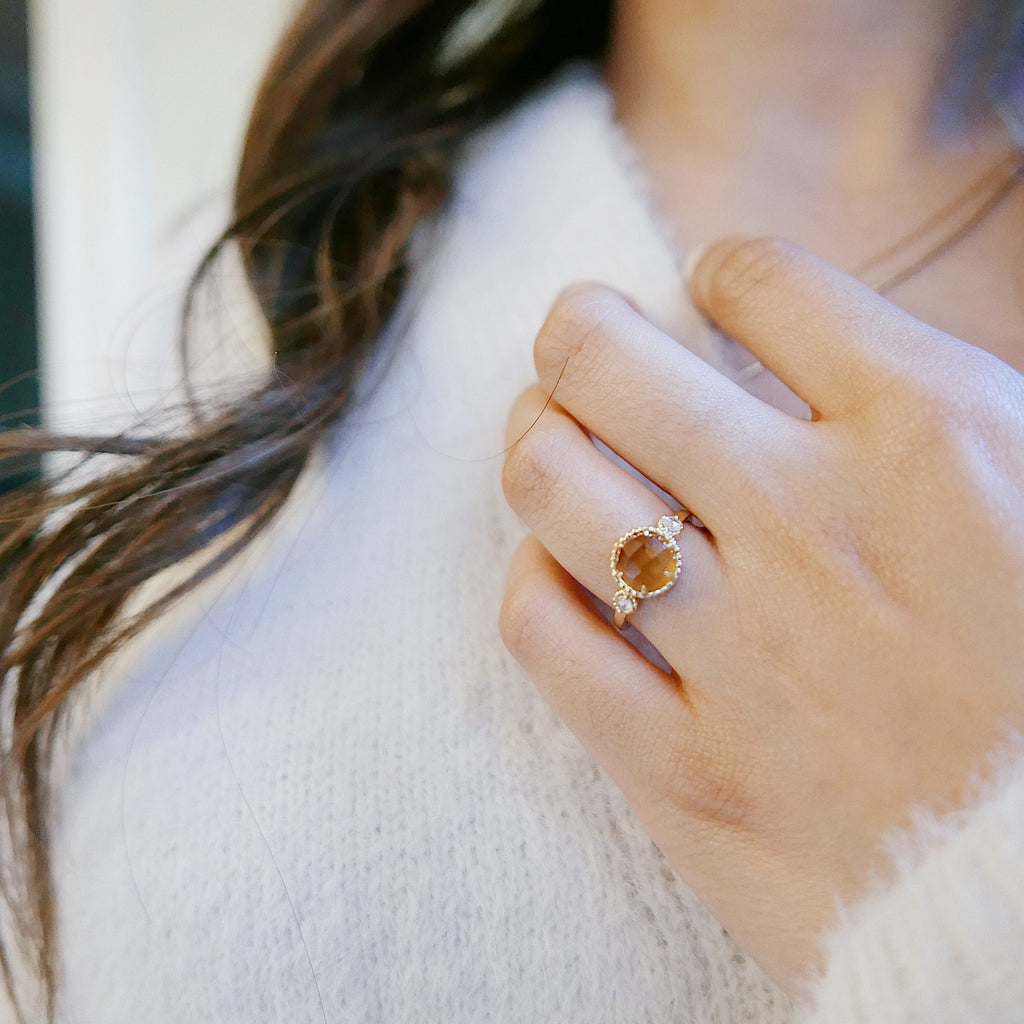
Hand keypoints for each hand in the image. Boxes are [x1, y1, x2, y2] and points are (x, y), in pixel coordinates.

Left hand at [499, 237, 1023, 994]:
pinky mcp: (685, 768)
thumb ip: (939, 408)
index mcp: (935, 438)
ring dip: (533, 437)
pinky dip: (533, 577)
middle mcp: (815, 525)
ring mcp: (738, 648)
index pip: (760, 281)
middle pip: (605, 361)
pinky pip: (544, 630)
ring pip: (551, 481)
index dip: (721, 272)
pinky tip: (560, 570)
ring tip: (549, 433)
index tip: (714, 292)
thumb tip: (831, 351)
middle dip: (575, 328)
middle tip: (578, 335)